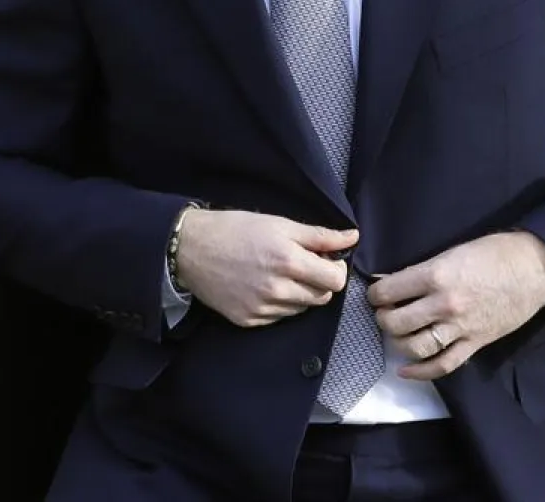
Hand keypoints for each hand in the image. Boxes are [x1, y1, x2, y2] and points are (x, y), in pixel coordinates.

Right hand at [175, 210, 354, 327]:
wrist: (191, 248)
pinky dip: (280, 305)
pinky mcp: (248, 320)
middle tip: (303, 265)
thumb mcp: (280, 224)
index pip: (335, 280)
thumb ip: (320, 235)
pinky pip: (279, 318)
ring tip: (280, 274)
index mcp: (288, 261)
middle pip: (322, 298)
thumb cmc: (236, 229)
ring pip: (302, 309)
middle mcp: (277, 290)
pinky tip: (264, 286)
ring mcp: (262, 309)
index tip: (325, 259)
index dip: (335, 268)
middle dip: (319, 282)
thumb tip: (353, 237)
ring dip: (300, 294)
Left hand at [367, 231, 544, 380]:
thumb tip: (393, 281)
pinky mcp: (475, 344)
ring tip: (396, 333)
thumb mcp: (451, 252)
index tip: (375, 294)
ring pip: (415, 347)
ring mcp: (460, 328)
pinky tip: (405, 370)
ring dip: (398, 343)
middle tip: (384, 313)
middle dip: (383, 319)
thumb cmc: (493, 252)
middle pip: (397, 322)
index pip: (389, 291)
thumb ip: (423, 270)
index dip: (375, 293)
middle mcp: (444, 304)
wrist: (533, 268)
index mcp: (436, 275)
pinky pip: (443, 365)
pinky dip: (420, 372)